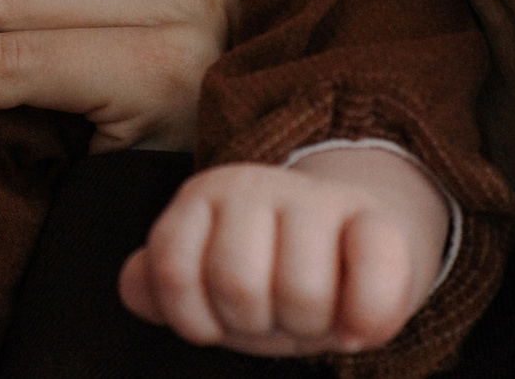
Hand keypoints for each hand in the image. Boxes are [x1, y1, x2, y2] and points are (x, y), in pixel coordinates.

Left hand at [119, 148, 449, 356]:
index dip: (194, 317)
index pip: (172, 268)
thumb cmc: (270, 271)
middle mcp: (256, 187)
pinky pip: (373, 285)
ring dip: (311, 326)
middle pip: (237, 284)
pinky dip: (367, 322)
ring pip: (302, 292)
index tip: (219, 317)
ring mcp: (319, 200)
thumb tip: (134, 285)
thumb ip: (159, 282)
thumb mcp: (208, 281)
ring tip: (314, 313)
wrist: (354, 244)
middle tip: (274, 314)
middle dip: (255, 323)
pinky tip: (357, 327)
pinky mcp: (380, 222)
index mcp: (204, 197)